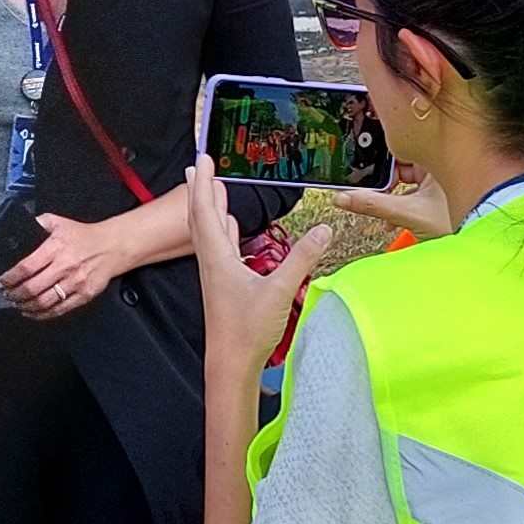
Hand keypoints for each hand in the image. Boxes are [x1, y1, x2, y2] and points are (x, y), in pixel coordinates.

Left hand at [0, 211, 127, 320]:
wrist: (113, 246)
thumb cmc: (84, 235)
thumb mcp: (60, 222)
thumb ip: (40, 222)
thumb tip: (22, 224)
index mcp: (55, 248)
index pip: (26, 267)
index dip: (9, 278)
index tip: (0, 282)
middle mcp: (65, 267)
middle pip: (32, 288)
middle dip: (14, 294)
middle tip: (6, 295)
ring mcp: (75, 283)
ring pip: (44, 302)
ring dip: (26, 306)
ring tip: (17, 304)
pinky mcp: (85, 295)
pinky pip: (60, 309)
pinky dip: (43, 314)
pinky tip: (33, 312)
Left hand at [187, 159, 329, 366]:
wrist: (230, 362)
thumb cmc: (247, 330)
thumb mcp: (279, 290)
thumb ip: (302, 258)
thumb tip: (324, 228)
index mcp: (218, 258)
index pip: (206, 211)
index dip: (204, 184)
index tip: (202, 160)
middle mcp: (213, 262)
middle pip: (202, 218)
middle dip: (201, 190)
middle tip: (199, 166)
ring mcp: (217, 274)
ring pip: (210, 232)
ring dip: (210, 208)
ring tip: (213, 190)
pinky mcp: (224, 285)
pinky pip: (221, 248)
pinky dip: (223, 231)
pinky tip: (229, 229)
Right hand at [332, 162, 452, 241]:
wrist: (478, 245)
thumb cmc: (457, 224)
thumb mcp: (408, 213)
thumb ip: (373, 205)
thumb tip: (343, 197)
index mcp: (437, 160)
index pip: (400, 150)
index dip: (380, 160)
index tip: (364, 170)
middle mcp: (440, 168)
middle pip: (399, 167)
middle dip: (385, 184)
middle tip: (373, 193)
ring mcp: (440, 184)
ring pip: (405, 183)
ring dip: (392, 198)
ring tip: (386, 212)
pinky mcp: (438, 198)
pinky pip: (413, 194)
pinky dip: (402, 205)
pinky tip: (396, 220)